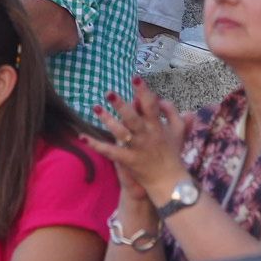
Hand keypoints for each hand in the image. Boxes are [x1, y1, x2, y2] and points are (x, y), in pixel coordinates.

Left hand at [90, 77, 190, 202]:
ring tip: (95, 107)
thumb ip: (172, 112)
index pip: (151, 106)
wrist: (169, 182)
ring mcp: (136, 148)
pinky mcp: (127, 160)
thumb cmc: (173, 152)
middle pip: (132, 119)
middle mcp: (146, 136)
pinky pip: (109, 151)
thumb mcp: (179, 130)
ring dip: (107, 120)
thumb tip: (160, 99)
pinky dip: (96, 145)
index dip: (143, 91)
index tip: (135, 78)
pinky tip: (82, 137)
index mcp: (157, 127)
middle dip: (121, 105)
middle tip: (109, 93)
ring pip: (120, 133)